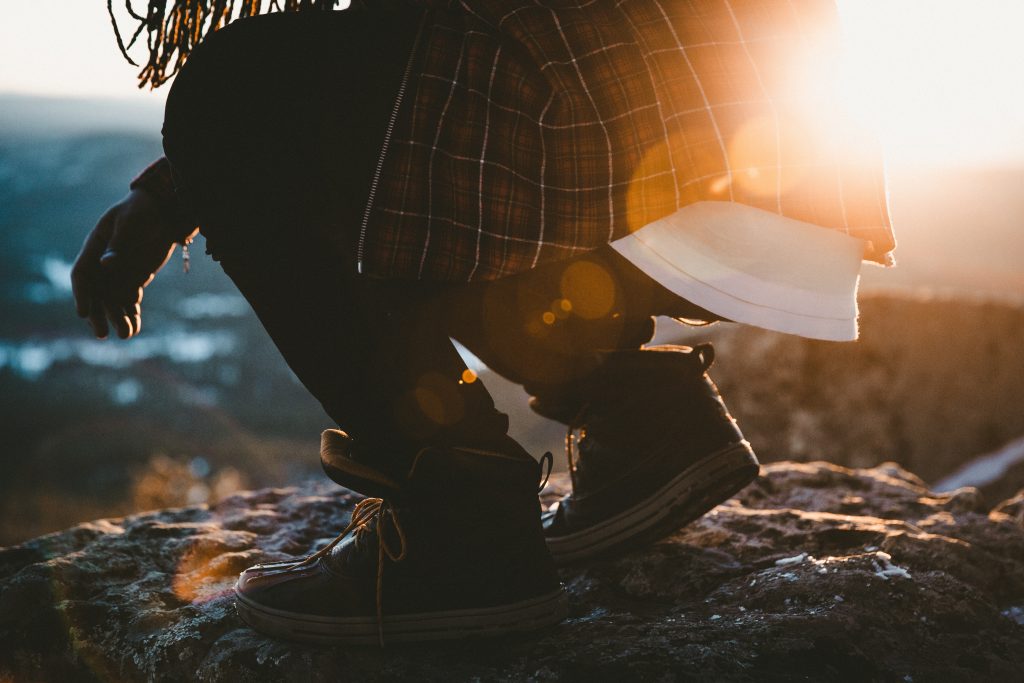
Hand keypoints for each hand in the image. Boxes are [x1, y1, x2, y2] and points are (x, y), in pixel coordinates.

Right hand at [71, 188, 196, 339]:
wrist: (165, 210)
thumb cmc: (143, 210)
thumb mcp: (131, 223)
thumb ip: (119, 243)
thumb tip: (106, 265)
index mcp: (95, 248)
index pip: (82, 275)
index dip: (82, 295)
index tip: (83, 313)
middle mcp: (103, 265)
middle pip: (96, 294)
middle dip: (98, 314)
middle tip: (102, 333)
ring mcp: (119, 273)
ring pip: (114, 301)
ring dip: (118, 318)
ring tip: (126, 334)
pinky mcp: (135, 279)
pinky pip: (130, 300)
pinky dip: (132, 314)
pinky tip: (135, 328)